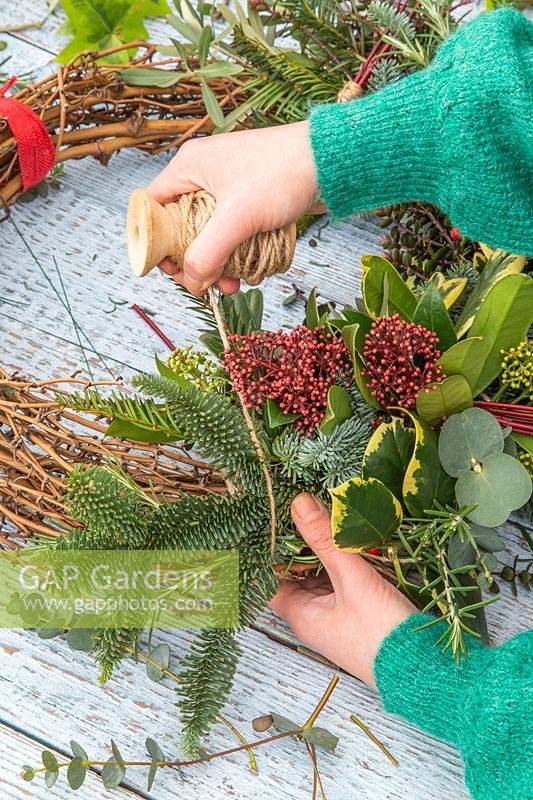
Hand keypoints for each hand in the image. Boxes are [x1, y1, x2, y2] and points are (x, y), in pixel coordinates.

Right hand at [147, 121, 321, 294]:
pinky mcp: (250, 202)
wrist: (330, 162)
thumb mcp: (238, 217)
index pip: (153, 208)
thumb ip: (208, 252)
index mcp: (189, 167)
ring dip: (219, 264)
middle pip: (181, 228)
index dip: (156, 242)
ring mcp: (228, 189)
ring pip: (210, 236)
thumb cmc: (281, 175)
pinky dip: (238, 255)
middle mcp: (204, 176)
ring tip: (233, 285)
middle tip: (205, 284)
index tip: (173, 268)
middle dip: (194, 261)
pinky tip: (250, 271)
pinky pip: (233, 235)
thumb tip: (193, 281)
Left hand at [270, 494, 415, 687]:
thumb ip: (326, 539)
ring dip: (321, 550)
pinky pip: (340, 581)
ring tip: (322, 513)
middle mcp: (313, 616)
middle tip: (299, 506)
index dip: (266, 550)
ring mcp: (336, 615)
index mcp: (300, 614)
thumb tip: (298, 503)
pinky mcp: (357, 613)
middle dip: (297, 543)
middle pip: (294, 573)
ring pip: (319, 575)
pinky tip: (350, 540)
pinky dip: (341, 561)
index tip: (271, 518)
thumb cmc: (383, 633)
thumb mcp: (353, 579)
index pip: (268, 578)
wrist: (426, 670)